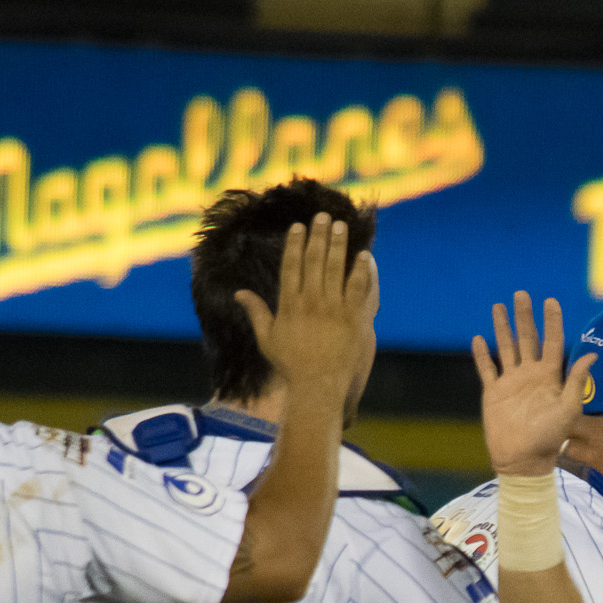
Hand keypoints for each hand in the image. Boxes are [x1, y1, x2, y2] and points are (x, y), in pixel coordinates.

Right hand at [233, 212, 377, 393]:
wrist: (318, 386)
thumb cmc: (291, 365)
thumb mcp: (267, 338)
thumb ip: (255, 312)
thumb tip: (238, 293)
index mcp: (289, 305)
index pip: (291, 266)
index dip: (295, 243)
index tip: (299, 226)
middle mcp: (311, 303)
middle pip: (314, 260)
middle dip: (319, 235)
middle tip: (324, 217)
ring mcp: (333, 309)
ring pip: (336, 269)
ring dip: (339, 245)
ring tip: (341, 226)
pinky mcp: (353, 318)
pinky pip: (359, 288)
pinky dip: (361, 270)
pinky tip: (364, 255)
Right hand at [473, 292, 594, 477]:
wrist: (523, 460)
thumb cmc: (549, 438)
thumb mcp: (569, 409)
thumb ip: (577, 381)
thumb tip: (593, 354)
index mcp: (549, 376)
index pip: (552, 342)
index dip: (552, 322)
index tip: (551, 301)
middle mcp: (530, 375)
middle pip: (527, 338)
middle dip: (524, 316)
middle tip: (521, 294)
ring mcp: (511, 382)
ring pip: (506, 347)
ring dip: (502, 327)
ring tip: (498, 306)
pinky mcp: (493, 393)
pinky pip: (486, 369)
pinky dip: (481, 354)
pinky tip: (478, 338)